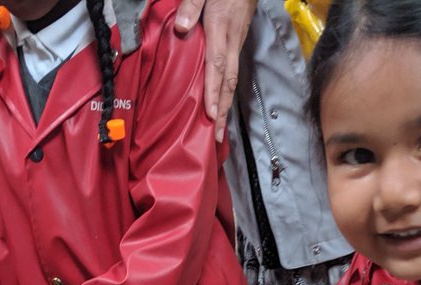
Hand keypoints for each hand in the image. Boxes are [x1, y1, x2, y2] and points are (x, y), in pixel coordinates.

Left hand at [174, 0, 255, 140]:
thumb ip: (192, 6)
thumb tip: (182, 28)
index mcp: (221, 28)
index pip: (216, 66)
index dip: (213, 92)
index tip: (210, 115)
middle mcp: (233, 40)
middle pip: (228, 81)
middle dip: (222, 110)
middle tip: (217, 135)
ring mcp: (238, 42)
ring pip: (232, 79)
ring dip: (226, 105)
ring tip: (219, 128)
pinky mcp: (238, 41)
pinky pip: (232, 71)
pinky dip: (227, 91)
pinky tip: (221, 103)